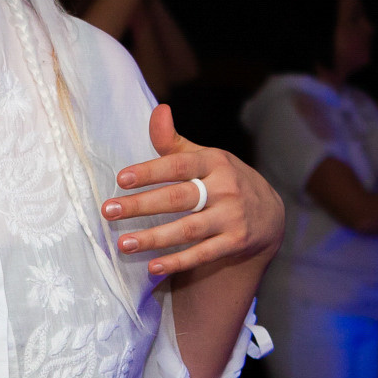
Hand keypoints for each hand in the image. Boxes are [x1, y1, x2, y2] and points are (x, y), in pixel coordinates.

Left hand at [102, 105, 283, 279]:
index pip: (178, 165)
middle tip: (108, 212)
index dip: (150, 171)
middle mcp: (225, 189)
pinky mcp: (235, 242)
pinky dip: (178, 261)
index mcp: (214, 163)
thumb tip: (159, 110)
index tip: (121, 179)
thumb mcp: (204, 157)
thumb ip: (173, 141)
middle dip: (141, 205)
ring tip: (124, 244)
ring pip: (188, 229)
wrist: (268, 214)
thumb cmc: (222, 181)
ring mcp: (231, 217)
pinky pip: (203, 254)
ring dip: (154, 238)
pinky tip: (153, 266)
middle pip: (178, 198)